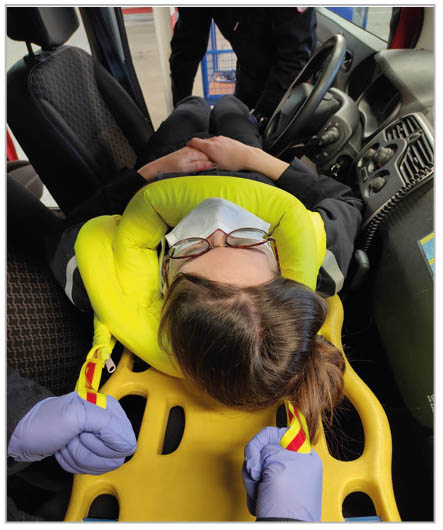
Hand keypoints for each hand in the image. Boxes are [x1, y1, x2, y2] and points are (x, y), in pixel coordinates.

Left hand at [8, 392, 136, 474]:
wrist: (26, 432)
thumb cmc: (47, 420)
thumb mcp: (76, 415)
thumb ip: (108, 426)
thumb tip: (129, 444)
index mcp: (110, 408)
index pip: (124, 440)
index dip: (103, 443)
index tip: (85, 433)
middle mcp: (108, 422)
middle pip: (113, 456)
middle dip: (88, 451)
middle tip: (74, 436)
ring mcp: (99, 438)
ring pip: (101, 464)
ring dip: (78, 457)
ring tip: (68, 442)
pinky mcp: (90, 450)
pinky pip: (90, 468)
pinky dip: (74, 462)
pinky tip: (66, 449)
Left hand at [138, 146, 214, 179]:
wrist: (159, 167)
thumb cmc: (170, 169)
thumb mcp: (186, 168)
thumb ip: (198, 165)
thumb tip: (210, 164)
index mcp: (192, 153)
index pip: (208, 156)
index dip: (213, 161)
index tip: (219, 166)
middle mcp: (190, 150)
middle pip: (206, 154)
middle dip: (211, 159)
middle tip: (218, 166)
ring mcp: (188, 151)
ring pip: (202, 154)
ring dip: (206, 160)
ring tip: (211, 165)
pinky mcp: (185, 154)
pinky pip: (197, 155)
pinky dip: (200, 159)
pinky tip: (201, 164)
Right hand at [187, 136, 254, 171]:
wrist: (248, 156)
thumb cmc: (234, 163)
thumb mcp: (217, 167)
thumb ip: (206, 164)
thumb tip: (200, 167)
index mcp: (210, 147)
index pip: (194, 142)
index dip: (189, 146)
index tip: (189, 149)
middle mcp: (214, 140)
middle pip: (201, 142)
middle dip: (199, 148)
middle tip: (201, 156)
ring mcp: (221, 138)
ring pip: (210, 142)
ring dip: (208, 148)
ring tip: (212, 157)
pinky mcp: (227, 139)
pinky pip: (217, 142)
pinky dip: (216, 146)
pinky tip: (221, 154)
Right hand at [242, 426, 322, 520]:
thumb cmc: (285, 503)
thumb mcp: (277, 463)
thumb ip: (268, 446)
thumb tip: (262, 447)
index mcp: (305, 456)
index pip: (281, 433)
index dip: (264, 439)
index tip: (257, 451)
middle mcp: (296, 466)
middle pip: (265, 449)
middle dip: (255, 462)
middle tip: (257, 475)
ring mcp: (284, 480)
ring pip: (258, 465)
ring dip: (252, 478)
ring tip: (258, 491)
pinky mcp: (274, 492)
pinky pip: (256, 481)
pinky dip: (253, 489)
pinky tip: (257, 497)